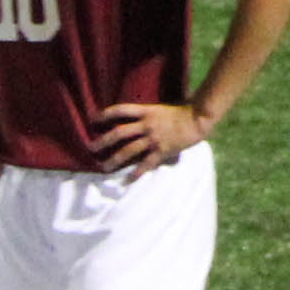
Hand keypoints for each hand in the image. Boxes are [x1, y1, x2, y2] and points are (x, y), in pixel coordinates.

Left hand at [92, 100, 212, 173]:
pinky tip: (126, 180)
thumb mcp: (162, 109)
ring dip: (114, 160)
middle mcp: (146, 125)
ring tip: (103, 167)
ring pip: (127, 151)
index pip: (120, 110)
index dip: (105, 114)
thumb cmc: (184, 111)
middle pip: (118, 133)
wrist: (200, 118)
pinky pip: (145, 164)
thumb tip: (136, 118)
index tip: (93, 119)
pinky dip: (136, 173)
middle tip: (90, 148)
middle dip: (102, 141)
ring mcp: (153, 138)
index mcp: (146, 112)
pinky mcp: (162, 150)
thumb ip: (148, 114)